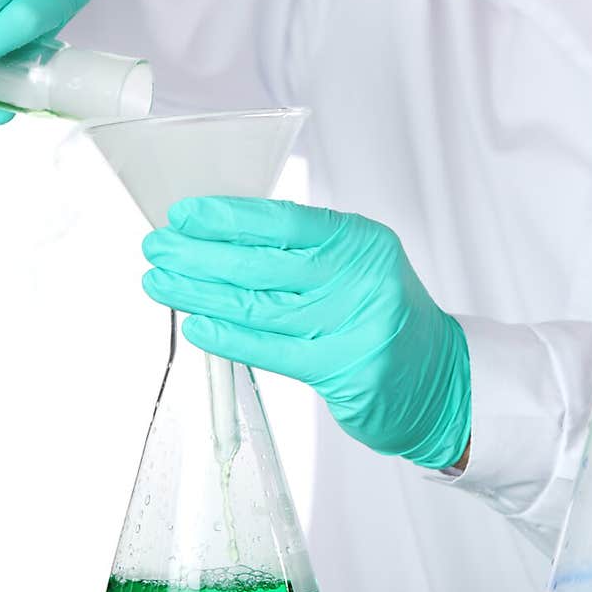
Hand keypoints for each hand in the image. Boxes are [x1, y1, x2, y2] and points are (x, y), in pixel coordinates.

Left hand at [142, 197, 470, 469]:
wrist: (434, 377)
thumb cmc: (379, 313)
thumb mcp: (354, 265)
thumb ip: (300, 252)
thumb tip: (219, 236)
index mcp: (360, 241)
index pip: (283, 221)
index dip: (228, 216)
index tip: (185, 214)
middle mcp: (359, 278)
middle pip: (262, 263)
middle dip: (199, 254)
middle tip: (157, 246)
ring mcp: (351, 325)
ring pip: (256, 305)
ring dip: (198, 293)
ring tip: (159, 281)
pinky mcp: (340, 371)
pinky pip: (268, 350)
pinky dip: (225, 337)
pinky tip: (194, 324)